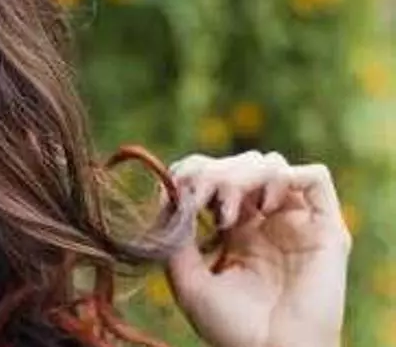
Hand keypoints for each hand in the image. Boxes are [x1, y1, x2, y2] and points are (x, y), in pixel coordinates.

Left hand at [164, 151, 350, 346]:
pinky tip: (264, 206)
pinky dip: (285, 178)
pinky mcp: (325, 228)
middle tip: (202, 204)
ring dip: (242, 176)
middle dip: (213, 174)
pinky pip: (315, 176)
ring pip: (270, 163)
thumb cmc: (231, 329)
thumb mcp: (187, 280)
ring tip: (230, 215)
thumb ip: (175, 237)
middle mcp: (265, 220)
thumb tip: (166, 192)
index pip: (213, 174)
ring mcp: (295, 221)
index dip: (193, 171)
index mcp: (233, 229)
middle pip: (238, 163)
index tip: (178, 192)